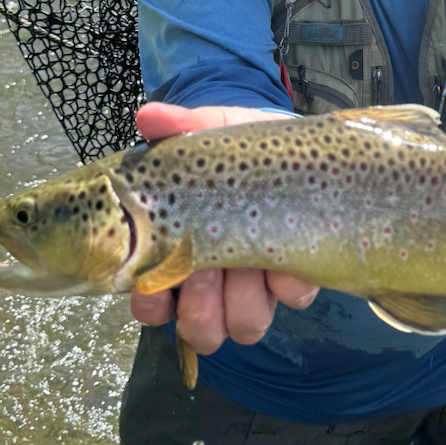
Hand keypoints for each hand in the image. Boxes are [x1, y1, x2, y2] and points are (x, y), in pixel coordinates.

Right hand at [128, 102, 319, 352]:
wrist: (290, 142)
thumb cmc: (238, 146)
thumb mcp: (210, 130)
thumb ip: (179, 125)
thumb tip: (147, 116)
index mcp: (182, 252)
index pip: (151, 304)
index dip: (152, 303)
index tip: (157, 281)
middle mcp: (216, 281)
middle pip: (199, 328)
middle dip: (202, 306)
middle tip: (208, 269)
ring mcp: (258, 285)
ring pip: (244, 326)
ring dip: (243, 300)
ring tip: (247, 262)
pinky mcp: (298, 279)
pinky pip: (293, 299)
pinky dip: (289, 281)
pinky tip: (288, 256)